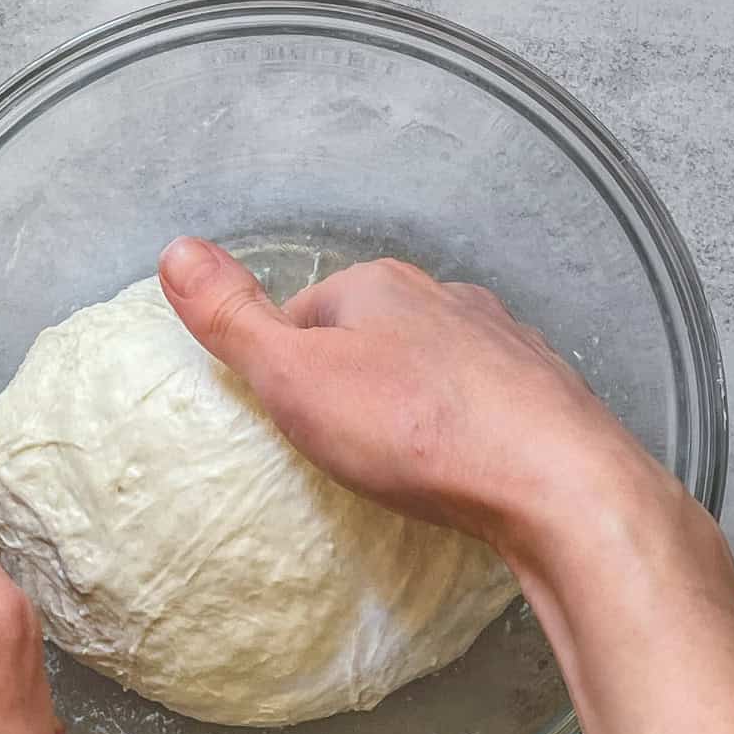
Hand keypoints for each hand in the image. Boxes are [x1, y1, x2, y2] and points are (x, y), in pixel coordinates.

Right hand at [157, 237, 676, 566]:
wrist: (558, 485)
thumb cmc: (417, 430)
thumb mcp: (297, 378)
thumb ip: (234, 320)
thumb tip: (175, 249)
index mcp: (379, 287)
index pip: (305, 314)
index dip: (284, 367)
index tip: (282, 419)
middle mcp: (446, 299)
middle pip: (372, 337)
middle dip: (351, 383)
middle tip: (336, 450)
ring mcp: (503, 344)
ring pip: (432, 368)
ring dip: (410, 406)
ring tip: (398, 465)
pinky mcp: (543, 395)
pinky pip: (484, 405)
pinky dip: (464, 430)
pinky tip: (460, 471)